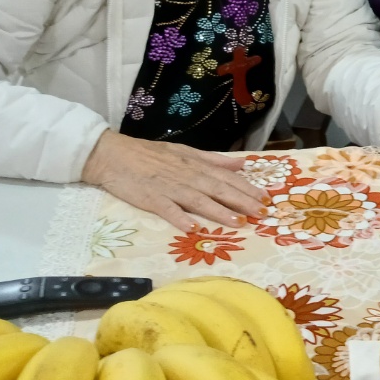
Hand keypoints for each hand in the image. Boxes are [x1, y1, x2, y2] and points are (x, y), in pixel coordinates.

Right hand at [80, 130, 267, 230]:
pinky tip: (193, 227)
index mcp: (196, 165)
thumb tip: (241, 164)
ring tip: (238, 222)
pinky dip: (180, 218)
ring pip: (199, 200)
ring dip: (219, 212)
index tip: (266, 198)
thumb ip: (214, 159)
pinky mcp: (150, 198)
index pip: (227, 177)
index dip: (247, 188)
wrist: (113, 155)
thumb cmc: (150, 154)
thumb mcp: (186, 151)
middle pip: (219, 189)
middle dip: (242, 201)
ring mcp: (169, 188)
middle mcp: (188, 176)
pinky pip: (167, 209)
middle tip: (261, 213)